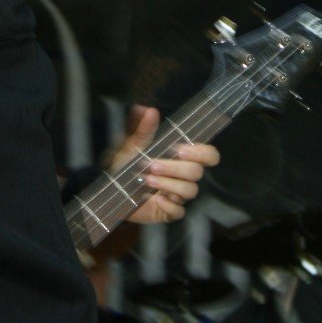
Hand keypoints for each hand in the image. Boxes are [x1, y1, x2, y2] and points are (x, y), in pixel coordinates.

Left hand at [111, 104, 218, 227]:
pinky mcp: (170, 211)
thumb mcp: (132, 145)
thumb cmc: (127, 163)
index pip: (208, 155)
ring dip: (169, 184)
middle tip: (153, 165)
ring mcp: (179, 195)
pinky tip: (154, 199)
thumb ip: (143, 129)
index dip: (203, 153)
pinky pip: (178, 211)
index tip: (181, 150)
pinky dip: (168, 205)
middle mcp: (184, 176)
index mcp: (181, 157)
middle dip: (175, 168)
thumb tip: (149, 110)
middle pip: (197, 172)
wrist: (112, 188)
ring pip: (190, 191)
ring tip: (148, 180)